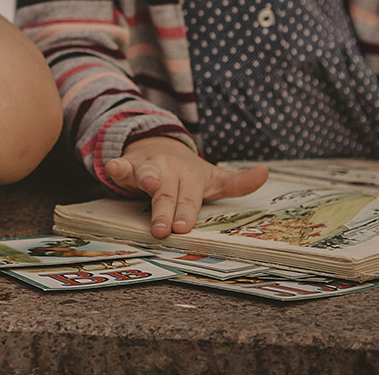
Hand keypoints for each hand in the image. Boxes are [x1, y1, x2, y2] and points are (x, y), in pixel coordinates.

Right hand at [104, 136, 268, 238]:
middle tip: (162, 231)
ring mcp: (148, 166)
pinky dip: (116, 166)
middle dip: (164, 211)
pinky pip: (122, 165)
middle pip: (167, 194)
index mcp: (191, 178)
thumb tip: (266, 172)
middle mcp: (170, 171)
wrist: (159, 146)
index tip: (183, 229)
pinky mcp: (129, 164)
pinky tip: (112, 167)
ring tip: (145, 185)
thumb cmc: (188, 174)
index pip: (189, 199)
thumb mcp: (213, 178)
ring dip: (145, 178)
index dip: (186, 212)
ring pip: (145, 174)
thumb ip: (237, 182)